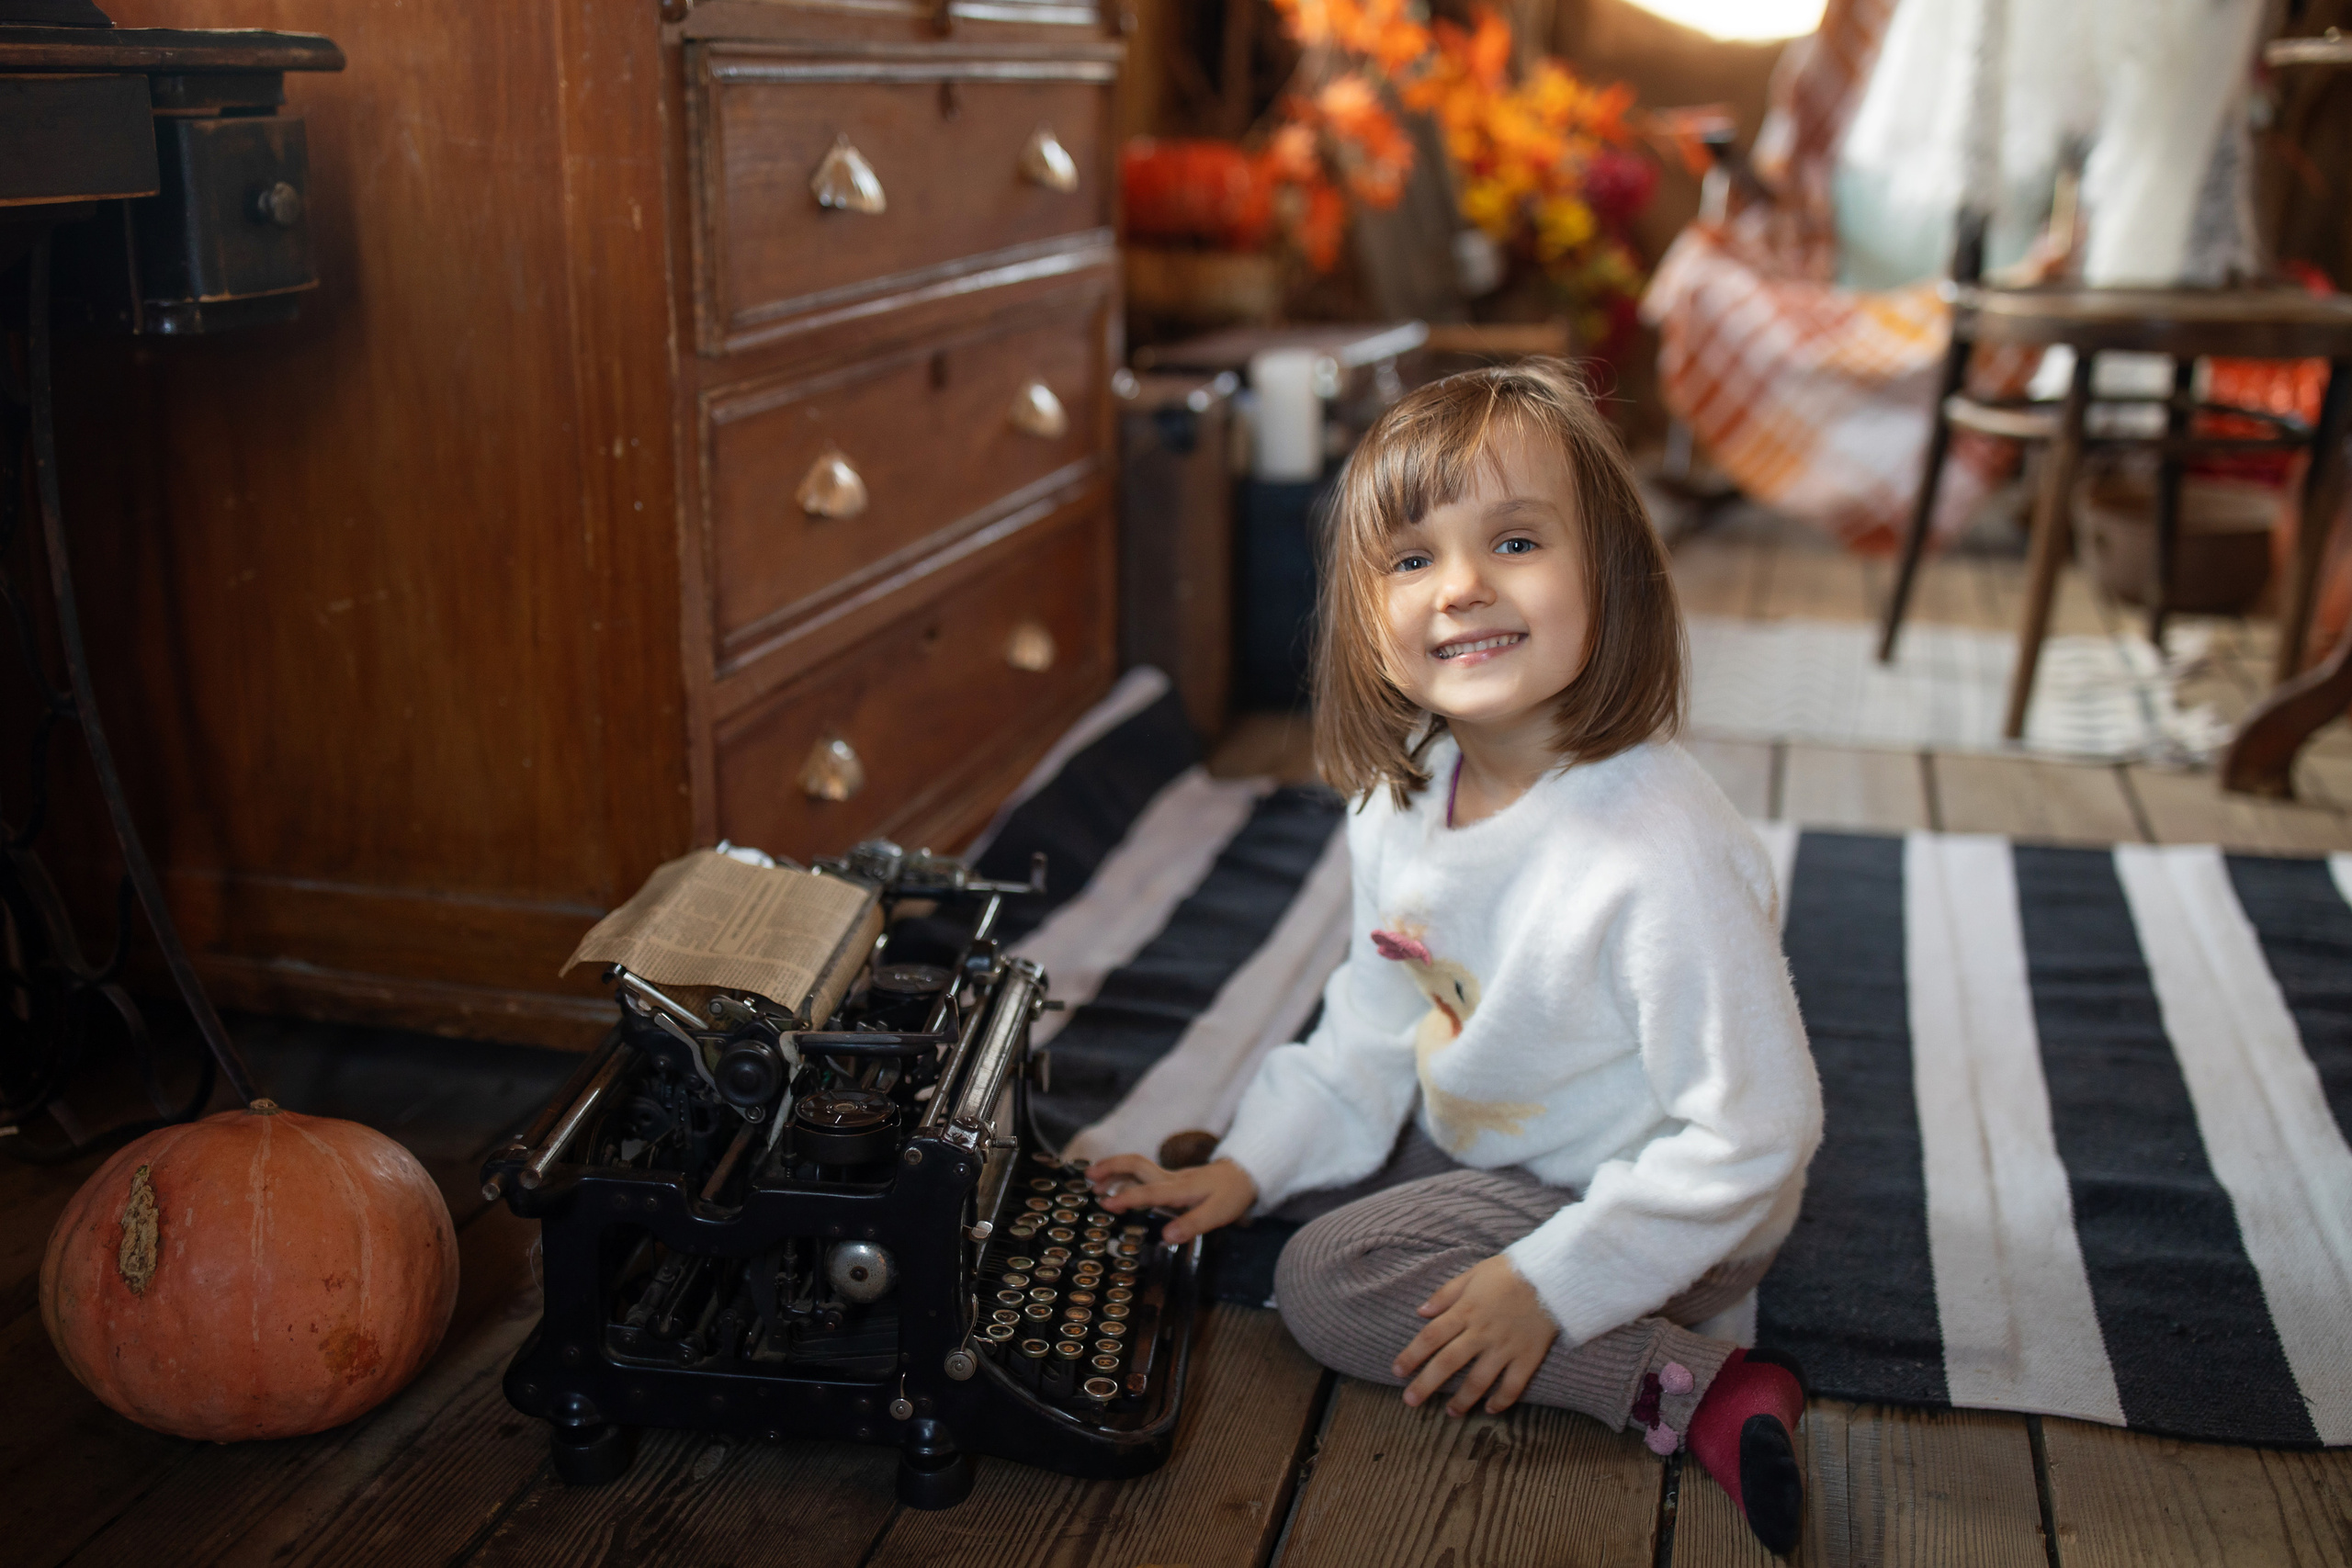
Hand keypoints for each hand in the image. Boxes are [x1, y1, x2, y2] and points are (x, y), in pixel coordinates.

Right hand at [1085, 1153, 1255, 1244]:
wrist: (1243, 1175)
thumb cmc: (1231, 1195)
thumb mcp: (1218, 1214)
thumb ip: (1192, 1224)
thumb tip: (1166, 1237)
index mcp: (1180, 1188)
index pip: (1149, 1191)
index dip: (1127, 1197)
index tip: (1106, 1205)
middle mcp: (1170, 1179)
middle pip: (1136, 1165)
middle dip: (1111, 1167)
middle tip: (1088, 1177)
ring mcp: (1168, 1176)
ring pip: (1136, 1167)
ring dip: (1113, 1170)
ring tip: (1093, 1182)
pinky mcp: (1169, 1179)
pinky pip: (1141, 1173)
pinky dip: (1123, 1175)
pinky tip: (1114, 1185)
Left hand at [1392, 1253, 1557, 1416]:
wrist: (1553, 1275)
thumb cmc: (1510, 1271)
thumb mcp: (1473, 1274)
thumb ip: (1446, 1294)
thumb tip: (1420, 1312)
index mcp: (1465, 1310)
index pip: (1431, 1337)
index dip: (1412, 1355)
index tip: (1397, 1372)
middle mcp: (1481, 1332)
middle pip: (1448, 1362)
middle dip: (1426, 1384)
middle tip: (1410, 1402)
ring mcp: (1505, 1347)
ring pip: (1478, 1380)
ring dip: (1462, 1400)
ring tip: (1450, 1413)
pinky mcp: (1528, 1357)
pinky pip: (1513, 1385)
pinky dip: (1502, 1400)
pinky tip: (1491, 1409)